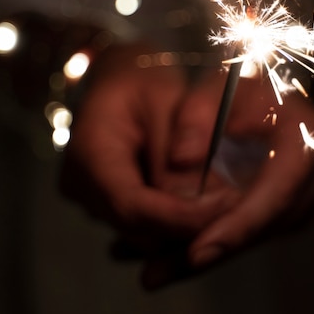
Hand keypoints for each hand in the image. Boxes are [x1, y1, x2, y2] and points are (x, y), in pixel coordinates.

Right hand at [60, 44, 240, 257]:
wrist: (121, 82)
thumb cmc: (141, 80)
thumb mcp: (164, 99)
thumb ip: (175, 145)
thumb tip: (196, 196)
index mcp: (88, 152)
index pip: (130, 203)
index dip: (177, 215)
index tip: (222, 207)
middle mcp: (81, 185)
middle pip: (135, 225)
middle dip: (187, 222)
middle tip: (232, 203)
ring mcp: (92, 199)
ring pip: (141, 232)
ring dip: (183, 224)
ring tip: (223, 200)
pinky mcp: (108, 204)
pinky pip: (142, 226)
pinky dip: (173, 219)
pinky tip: (203, 204)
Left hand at [141, 67, 313, 287]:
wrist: (269, 98)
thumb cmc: (242, 91)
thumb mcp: (217, 90)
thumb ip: (197, 115)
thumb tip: (183, 157)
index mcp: (313, 137)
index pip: (277, 194)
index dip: (237, 226)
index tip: (196, 252)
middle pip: (267, 226)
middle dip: (213, 250)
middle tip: (157, 274)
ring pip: (260, 237)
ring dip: (210, 254)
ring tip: (156, 269)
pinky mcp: (302, 207)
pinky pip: (260, 233)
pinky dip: (220, 243)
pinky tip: (175, 256)